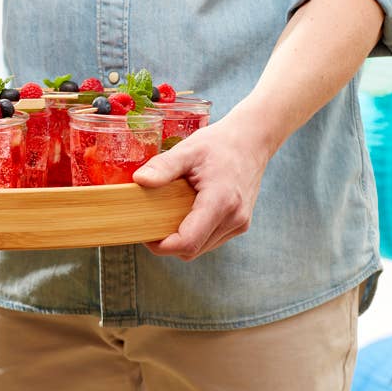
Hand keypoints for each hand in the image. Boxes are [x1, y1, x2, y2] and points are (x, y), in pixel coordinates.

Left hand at [133, 111, 271, 260]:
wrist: (252, 141)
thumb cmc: (219, 144)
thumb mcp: (187, 150)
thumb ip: (163, 167)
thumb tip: (139, 180)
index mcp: (221, 201)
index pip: (188, 242)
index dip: (162, 245)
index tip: (145, 233)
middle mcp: (234, 218)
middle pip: (192, 249)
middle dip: (168, 242)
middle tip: (152, 221)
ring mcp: (240, 223)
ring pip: (202, 248)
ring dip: (182, 239)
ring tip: (170, 214)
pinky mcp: (241, 224)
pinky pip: (211, 240)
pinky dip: (196, 233)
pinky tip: (188, 213)